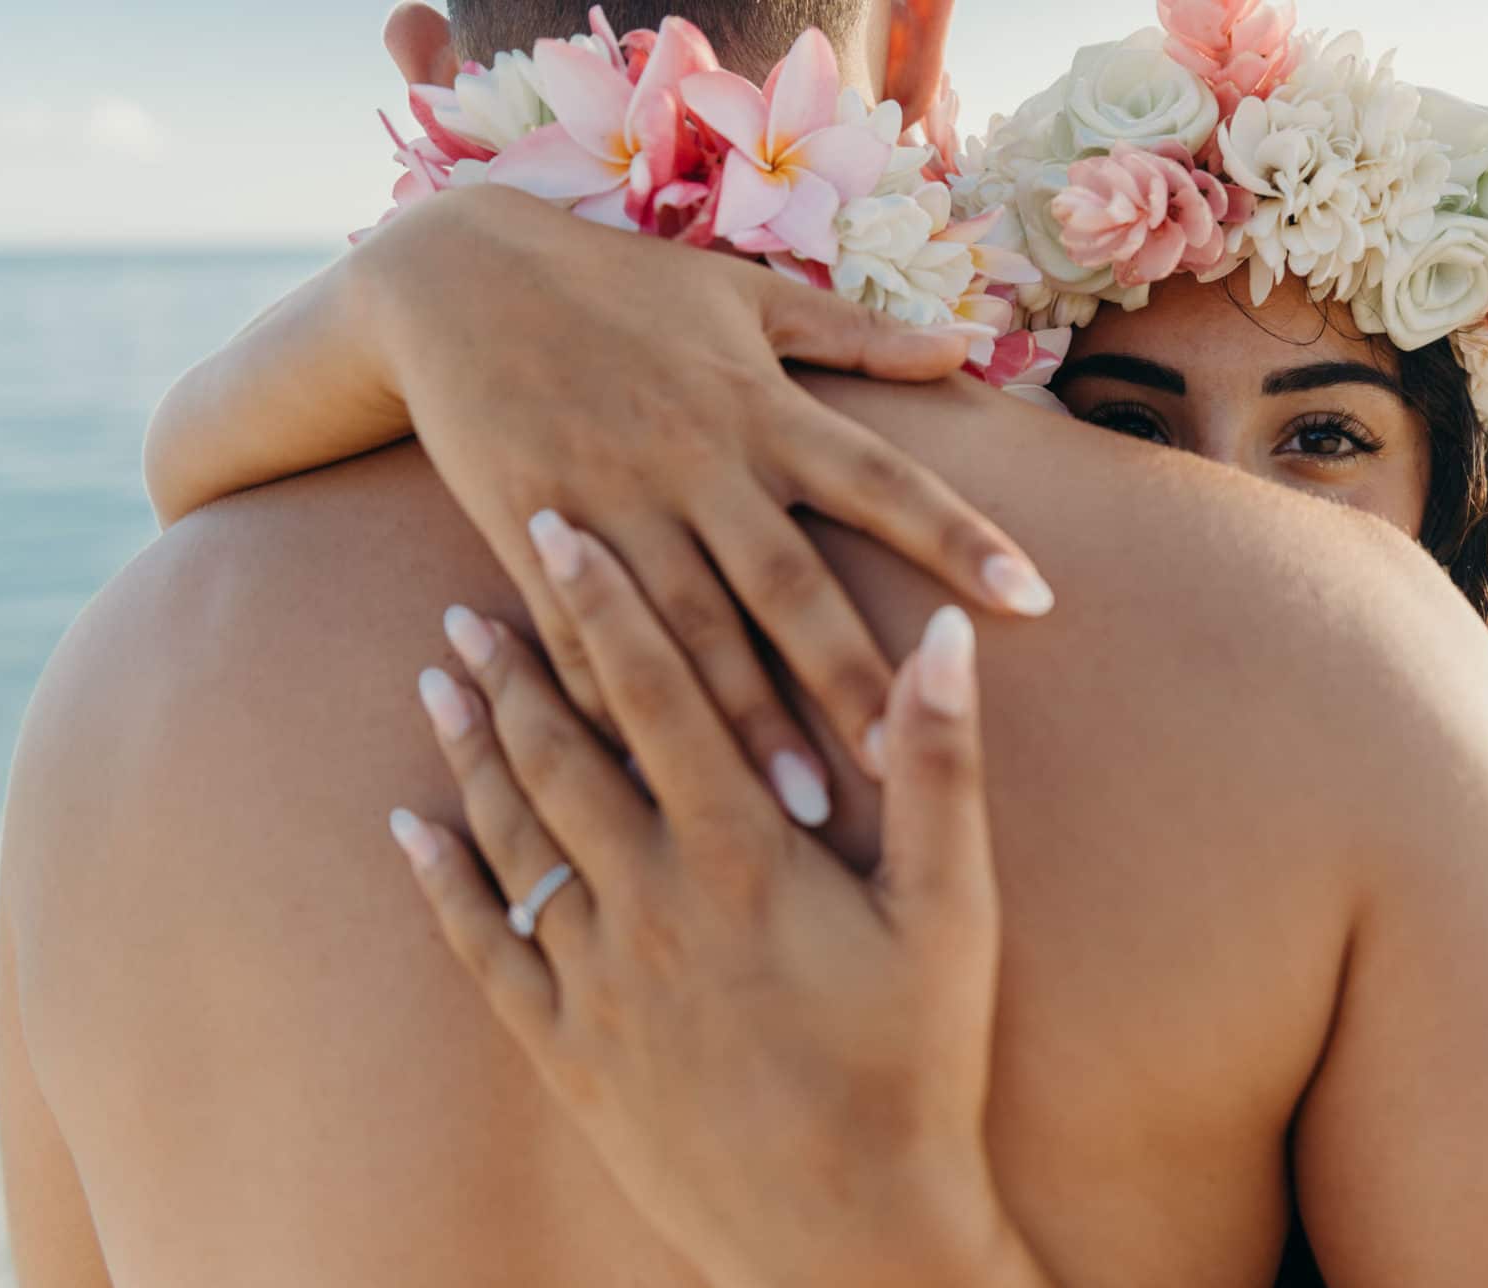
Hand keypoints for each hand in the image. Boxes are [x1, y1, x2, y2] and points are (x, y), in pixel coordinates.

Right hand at [350, 184, 1055, 822]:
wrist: (453, 276)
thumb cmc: (617, 285)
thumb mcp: (741, 291)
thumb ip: (854, 333)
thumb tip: (964, 346)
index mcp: (761, 406)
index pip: (882, 478)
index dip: (959, 537)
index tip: (1034, 598)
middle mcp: (698, 462)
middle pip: (789, 583)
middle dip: (851, 676)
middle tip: (914, 763)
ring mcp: (614, 505)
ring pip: (692, 632)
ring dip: (748, 723)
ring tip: (804, 812)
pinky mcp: (534, 536)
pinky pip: (583, 639)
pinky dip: (616, 710)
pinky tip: (658, 785)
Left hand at [387, 515, 1087, 1287]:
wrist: (847, 1232)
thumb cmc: (915, 1064)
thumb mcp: (951, 909)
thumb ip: (941, 765)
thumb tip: (947, 638)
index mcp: (741, 851)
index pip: (656, 695)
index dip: (605, 605)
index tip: (556, 528)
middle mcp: (650, 900)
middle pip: (563, 754)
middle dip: (517, 665)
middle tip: (468, 594)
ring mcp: (598, 978)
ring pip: (515, 836)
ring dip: (474, 751)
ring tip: (436, 682)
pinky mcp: (569, 1052)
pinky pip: (484, 950)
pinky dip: (443, 882)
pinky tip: (409, 833)